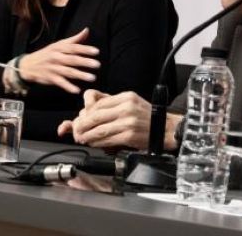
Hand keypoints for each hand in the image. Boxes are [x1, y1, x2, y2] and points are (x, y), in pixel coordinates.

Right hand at [18, 28, 98, 93]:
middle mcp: (56, 57)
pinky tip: (77, 90)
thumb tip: (87, 30)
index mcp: (59, 48)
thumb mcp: (58, 44)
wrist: (27, 65)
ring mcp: (53, 68)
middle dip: (85, 62)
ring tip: (92, 78)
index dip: (85, 49)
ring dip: (80, 75)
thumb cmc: (47, 53)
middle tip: (97, 65)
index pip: (74, 48)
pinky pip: (60, 82)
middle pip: (72, 59)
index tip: (96, 51)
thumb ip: (74, 39)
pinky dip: (68, 87)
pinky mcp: (50, 78)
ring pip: (68, 71)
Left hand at [63, 90, 182, 150]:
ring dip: (86, 136)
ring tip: (82, 139)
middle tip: (76, 131)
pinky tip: (94, 144)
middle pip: (94, 115)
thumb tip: (84, 109)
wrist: (166, 129)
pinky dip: (97, 143)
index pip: (96, 102)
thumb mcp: (129, 103)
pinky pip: (106, 140)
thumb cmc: (146, 117)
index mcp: (125, 97)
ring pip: (98, 129)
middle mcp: (126, 107)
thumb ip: (108, 104)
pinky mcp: (129, 135)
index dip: (84, 112)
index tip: (80, 119)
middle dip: (81, 125)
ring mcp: (128, 121)